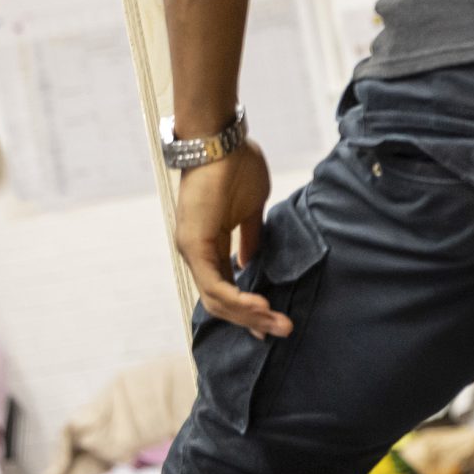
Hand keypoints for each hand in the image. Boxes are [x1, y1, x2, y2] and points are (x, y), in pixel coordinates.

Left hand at [175, 142, 282, 338]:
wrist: (220, 143)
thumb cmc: (236, 167)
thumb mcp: (250, 209)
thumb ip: (250, 237)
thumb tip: (251, 261)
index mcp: (208, 245)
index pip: (225, 287)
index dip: (247, 308)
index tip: (271, 322)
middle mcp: (196, 252)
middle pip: (219, 301)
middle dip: (252, 320)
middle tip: (281, 330)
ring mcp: (192, 250)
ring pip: (217, 298)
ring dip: (248, 314)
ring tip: (276, 323)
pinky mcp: (194, 244)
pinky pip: (215, 283)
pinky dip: (237, 299)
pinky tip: (260, 306)